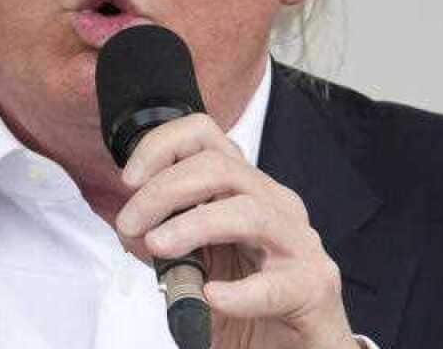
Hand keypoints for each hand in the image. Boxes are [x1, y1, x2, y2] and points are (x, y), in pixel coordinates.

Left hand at [114, 114, 356, 348]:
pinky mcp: (313, 287)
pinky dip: (238, 292)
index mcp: (245, 190)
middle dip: (164, 190)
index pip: (206, 137)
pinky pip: (275, 284)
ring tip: (159, 247)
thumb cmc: (244, 305)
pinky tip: (212, 296)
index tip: (129, 180)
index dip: (162, 147)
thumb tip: (131, 227)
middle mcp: (275, 206)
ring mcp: (298, 244)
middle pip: (220, 168)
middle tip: (131, 224)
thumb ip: (164, 242)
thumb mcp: (193, 266)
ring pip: (248, 212)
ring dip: (194, 225)